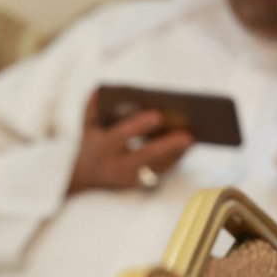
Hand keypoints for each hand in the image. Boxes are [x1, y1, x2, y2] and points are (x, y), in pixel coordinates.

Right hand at [67, 95, 194, 194]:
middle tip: (189, 135)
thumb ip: (92, 109)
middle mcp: (116, 165)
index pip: (122, 135)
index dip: (139, 125)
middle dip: (168, 146)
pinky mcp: (140, 184)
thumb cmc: (89, 146)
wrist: (82, 179)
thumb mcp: (87, 127)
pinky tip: (188, 146)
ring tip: (194, 137)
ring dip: (177, 153)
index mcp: (103, 147)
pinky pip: (162, 172)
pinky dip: (175, 159)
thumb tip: (99, 91)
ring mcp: (129, 178)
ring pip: (158, 166)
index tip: (159, 115)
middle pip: (146, 156)